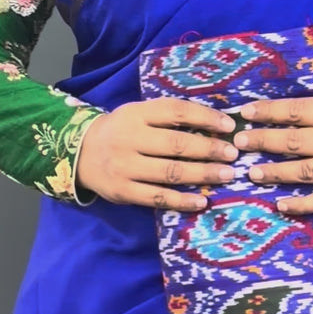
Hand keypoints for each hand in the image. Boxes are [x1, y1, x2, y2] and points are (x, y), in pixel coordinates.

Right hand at [76, 99, 237, 208]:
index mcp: (136, 114)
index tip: (229, 125)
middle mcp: (130, 139)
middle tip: (233, 155)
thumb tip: (214, 123)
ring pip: (169, 172)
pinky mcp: (123, 192)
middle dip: (209, 150)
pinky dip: (181, 200)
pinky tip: (202, 201)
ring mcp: (125, 167)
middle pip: (176, 145)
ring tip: (226, 175)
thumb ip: (168, 117)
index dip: (204, 117)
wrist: (79, 153)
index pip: (175, 112)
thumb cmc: (121, 131)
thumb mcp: (138, 114)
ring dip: (202, 174)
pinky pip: (157, 197)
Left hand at [234, 95, 312, 213]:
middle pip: (296, 142)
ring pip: (306, 172)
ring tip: (253, 174)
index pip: (298, 111)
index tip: (246, 113)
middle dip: (263, 142)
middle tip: (239, 144)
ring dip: (275, 173)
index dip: (269, 112)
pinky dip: (302, 204)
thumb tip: (285, 108)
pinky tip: (281, 204)